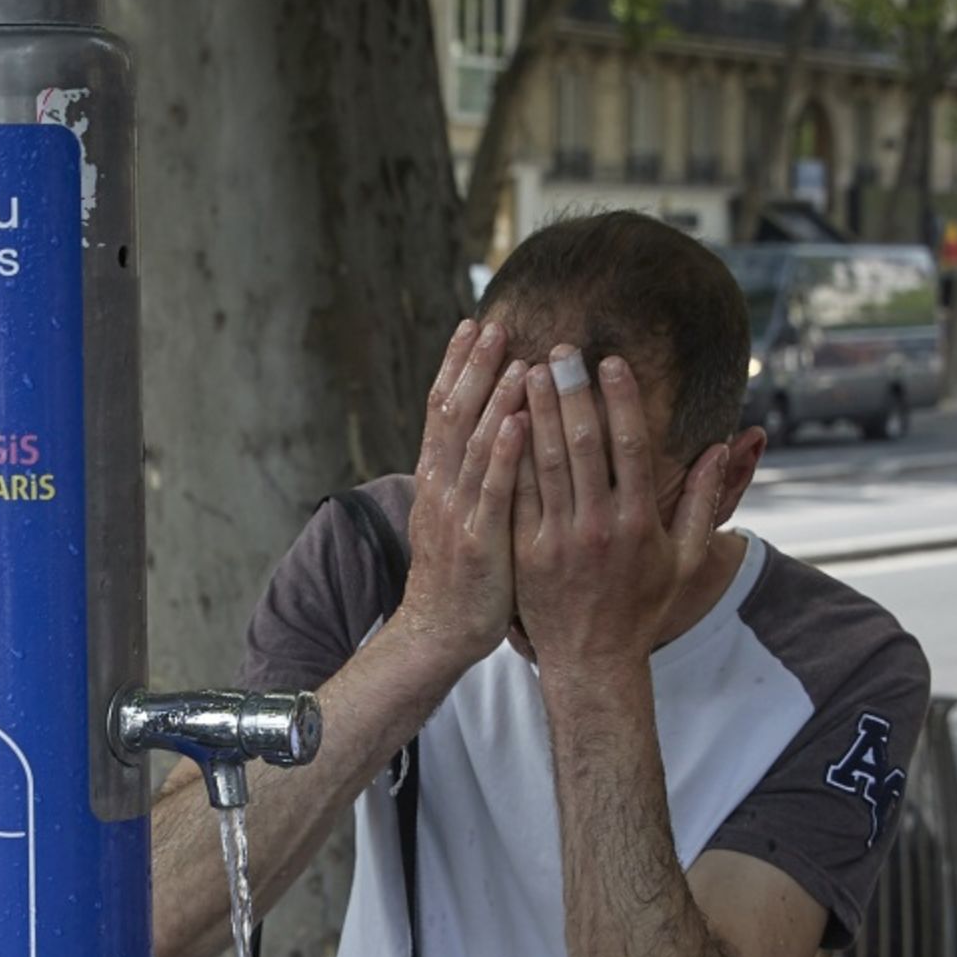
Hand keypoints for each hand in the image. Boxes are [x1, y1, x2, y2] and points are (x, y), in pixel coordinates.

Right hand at [387, 316, 529, 669]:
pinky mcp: (477, 540)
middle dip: (473, 368)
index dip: (455, 365)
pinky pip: (492, 489)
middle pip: (452, 414)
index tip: (473, 325)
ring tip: (516, 361)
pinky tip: (521, 421)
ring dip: (494, 400)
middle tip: (494, 324)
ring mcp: (456, 512)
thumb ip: (468, 473)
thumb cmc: (460, 573)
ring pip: (473, 444)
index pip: (442, 408)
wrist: (438, 631)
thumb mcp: (455, 513)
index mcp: (435, 477)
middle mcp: (440, 487)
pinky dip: (504, 452)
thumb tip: (489, 429)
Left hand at [511, 349, 728, 676]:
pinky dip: (509, 455)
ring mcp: (557, 540)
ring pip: (544, 464)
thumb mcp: (685, 560)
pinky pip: (516, 494)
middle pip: (582, 445)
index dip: (620, 398)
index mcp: (638, 523)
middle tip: (561, 349)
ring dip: (535, 413)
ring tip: (528, 370)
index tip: (611, 360)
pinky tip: (502, 420)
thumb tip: (722, 446)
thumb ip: (702, 501)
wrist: (592, 661)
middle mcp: (597, 527)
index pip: (629, 446)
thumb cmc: (643, 607)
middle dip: (571, 392)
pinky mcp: (525, 552)